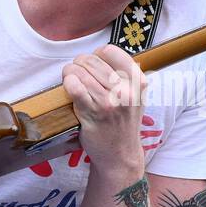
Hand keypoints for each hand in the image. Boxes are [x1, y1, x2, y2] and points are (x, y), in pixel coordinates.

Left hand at [63, 44, 146, 173]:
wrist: (120, 155)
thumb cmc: (124, 124)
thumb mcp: (135, 97)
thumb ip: (125, 75)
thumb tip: (100, 54)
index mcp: (137, 82)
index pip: (110, 51)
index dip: (97, 54)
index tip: (95, 64)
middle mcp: (126, 91)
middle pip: (92, 60)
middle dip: (80, 63)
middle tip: (78, 73)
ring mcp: (109, 102)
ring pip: (80, 71)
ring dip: (70, 73)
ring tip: (72, 80)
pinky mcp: (92, 113)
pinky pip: (75, 87)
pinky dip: (68, 83)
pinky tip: (70, 88)